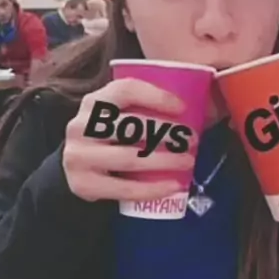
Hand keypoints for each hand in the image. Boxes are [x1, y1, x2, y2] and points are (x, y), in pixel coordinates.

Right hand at [63, 78, 195, 201]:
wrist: (77, 168)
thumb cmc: (109, 137)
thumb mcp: (117, 117)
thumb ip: (144, 109)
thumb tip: (202, 107)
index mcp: (94, 102)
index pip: (125, 90)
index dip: (156, 96)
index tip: (182, 107)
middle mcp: (81, 126)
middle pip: (130, 126)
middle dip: (167, 133)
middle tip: (192, 140)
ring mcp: (79, 156)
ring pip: (129, 158)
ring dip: (165, 161)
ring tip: (188, 162)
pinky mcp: (82, 184)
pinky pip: (124, 188)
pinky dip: (153, 189)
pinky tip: (174, 186)